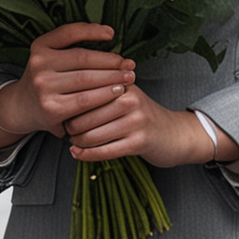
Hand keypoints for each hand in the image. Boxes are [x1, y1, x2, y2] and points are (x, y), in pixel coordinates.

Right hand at [0, 24, 133, 148]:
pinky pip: (85, 100)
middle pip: (83, 58)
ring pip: (86, 79)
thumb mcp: (50, 56)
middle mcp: (38, 64)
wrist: (22, 107)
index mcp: (40, 46)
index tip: (112, 34)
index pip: (70, 33)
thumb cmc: (47, 79)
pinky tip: (117, 92)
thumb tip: (110, 36)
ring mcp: (43, 87)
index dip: (92, 31)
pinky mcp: (52, 108)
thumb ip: (72, 46)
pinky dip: (104, 95)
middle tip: (130, 64)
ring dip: (112, 78)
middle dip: (111, 61)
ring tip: (128, 78)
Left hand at [66, 86, 238, 169]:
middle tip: (66, 130)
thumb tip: (65, 94)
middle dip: (71, 125)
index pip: (87, 92)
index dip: (70, 104)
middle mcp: (130, 99)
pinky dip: (87, 154)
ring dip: (78, 141)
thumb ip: (103, 90)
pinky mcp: (140, 142)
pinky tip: (77, 153)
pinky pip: (104, 151)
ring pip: (93, 134)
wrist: (175, 134)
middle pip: (86, 114)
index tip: (62, 111)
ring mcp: (136, 121)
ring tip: (74, 141)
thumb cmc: (142, 116)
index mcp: (124, 84)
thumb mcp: (127, 95)